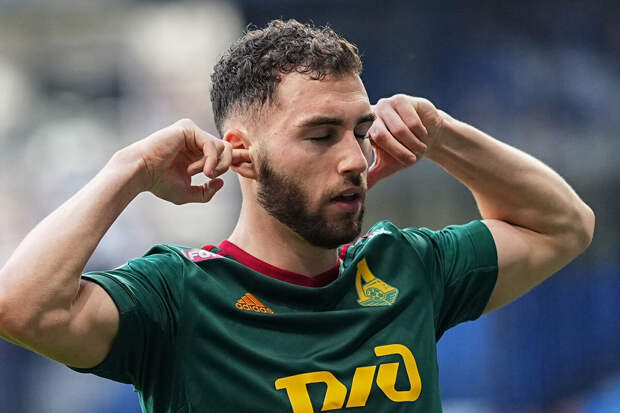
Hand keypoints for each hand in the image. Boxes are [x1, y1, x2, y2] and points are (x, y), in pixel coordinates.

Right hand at [132, 118, 248, 203]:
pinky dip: (210, 160)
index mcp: (197, 151)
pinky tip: (199, 170)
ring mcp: (192, 132)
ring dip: (215, 164)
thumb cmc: (159, 183)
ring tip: (201, 173)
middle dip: (224, 165)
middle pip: (228, 148)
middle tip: (209, 176)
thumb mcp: (188, 193)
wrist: (140, 174)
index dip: (231, 164)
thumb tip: (221, 182)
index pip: (223, 153)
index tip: (229, 175)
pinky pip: (212, 144)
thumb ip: (206, 191)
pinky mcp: (188, 128)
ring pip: (223, 146)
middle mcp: (196, 139)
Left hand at [367, 95, 443, 188]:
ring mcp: (386, 105)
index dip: (387, 154)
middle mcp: (372, 115)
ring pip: (399, 129)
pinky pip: (412, 122)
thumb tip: (357, 191)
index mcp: (364, 130)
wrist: (428, 136)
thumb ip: (372, 175)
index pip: (367, 143)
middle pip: (381, 135)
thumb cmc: (406, 150)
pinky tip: (424, 134)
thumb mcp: (388, 165)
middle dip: (401, 152)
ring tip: (420, 148)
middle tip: (413, 159)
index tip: (406, 161)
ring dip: (414, 144)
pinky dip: (421, 134)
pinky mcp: (402, 100)